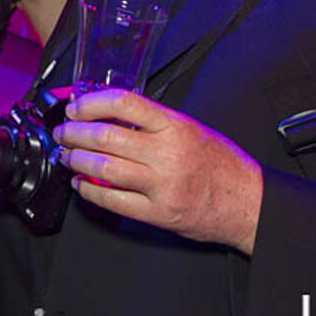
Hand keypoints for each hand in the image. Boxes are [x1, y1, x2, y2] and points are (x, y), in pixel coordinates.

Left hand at [53, 88, 262, 253]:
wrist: (251, 204)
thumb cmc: (223, 165)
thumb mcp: (192, 129)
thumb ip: (154, 123)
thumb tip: (109, 115)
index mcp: (176, 126)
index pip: (124, 103)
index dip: (91, 102)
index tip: (76, 106)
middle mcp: (168, 153)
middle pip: (105, 136)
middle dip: (74, 133)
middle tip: (64, 132)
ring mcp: (162, 185)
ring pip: (104, 169)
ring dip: (76, 161)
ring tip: (68, 156)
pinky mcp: (159, 213)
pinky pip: (113, 201)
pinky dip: (90, 192)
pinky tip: (82, 184)